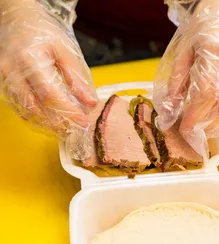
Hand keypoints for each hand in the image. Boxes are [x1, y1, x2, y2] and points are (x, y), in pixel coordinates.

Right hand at [0, 1, 98, 158]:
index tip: (84, 122)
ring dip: (47, 124)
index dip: (69, 112)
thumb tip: (90, 103)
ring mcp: (4, 79)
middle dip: (59, 123)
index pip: (51, 95)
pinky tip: (50, 120)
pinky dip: (36, 118)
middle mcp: (13, 72)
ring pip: (26, 112)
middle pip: (36, 108)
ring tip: (66, 128)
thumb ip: (77, 78)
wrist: (17, 19)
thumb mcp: (66, 50)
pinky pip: (19, 108)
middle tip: (76, 129)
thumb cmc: (44, 32)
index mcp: (30, 60)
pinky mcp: (4, 84)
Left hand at [154, 0, 218, 154]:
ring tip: (207, 121)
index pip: (205, 95)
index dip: (195, 117)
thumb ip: (178, 77)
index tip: (187, 129)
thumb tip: (172, 104)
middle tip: (198, 131)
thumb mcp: (186, 46)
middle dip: (210, 123)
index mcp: (215, 52)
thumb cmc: (208, 21)